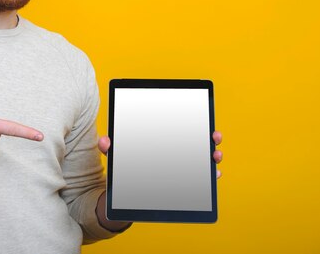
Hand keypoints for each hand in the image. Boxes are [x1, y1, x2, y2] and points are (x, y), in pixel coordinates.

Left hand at [97, 131, 223, 177]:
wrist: (120, 197)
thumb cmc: (122, 171)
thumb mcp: (117, 157)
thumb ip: (111, 149)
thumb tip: (105, 142)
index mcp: (160, 144)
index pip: (179, 130)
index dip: (194, 124)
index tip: (204, 123)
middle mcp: (173, 155)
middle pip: (195, 144)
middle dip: (209, 139)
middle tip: (214, 137)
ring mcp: (179, 171)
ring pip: (200, 161)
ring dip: (211, 157)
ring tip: (215, 155)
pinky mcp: (181, 187)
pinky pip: (199, 181)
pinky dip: (209, 177)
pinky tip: (214, 174)